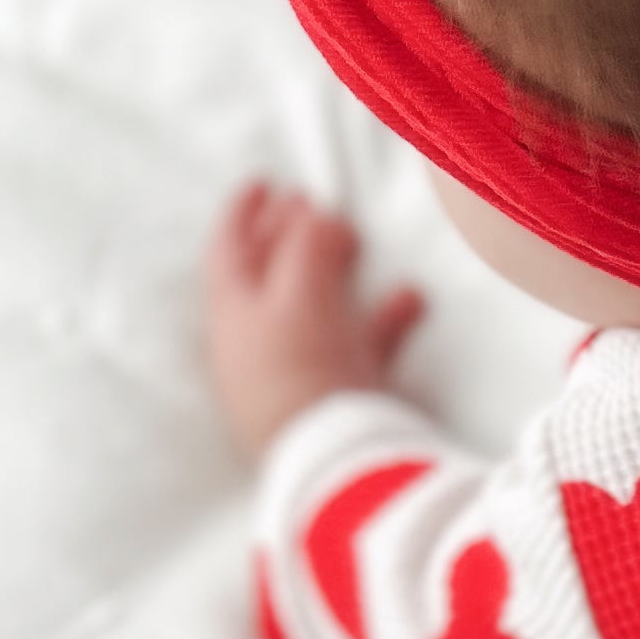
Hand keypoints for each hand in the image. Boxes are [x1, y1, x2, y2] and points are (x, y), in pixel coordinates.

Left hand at [204, 181, 424, 462]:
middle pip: (268, 273)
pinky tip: (410, 298)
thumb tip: (319, 214)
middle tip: (310, 202)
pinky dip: (382, 317)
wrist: (330, 457)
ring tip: (358, 240)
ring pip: (313, 306)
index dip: (244, 211)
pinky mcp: (340, 392)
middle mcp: (259, 337)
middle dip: (287, 232)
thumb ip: (307, 244)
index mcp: (233, 309)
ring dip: (335, 269)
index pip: (229, 247)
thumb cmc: (299, 367)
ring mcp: (299, 365)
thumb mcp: (297, 290)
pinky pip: (361, 344)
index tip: (264, 181)